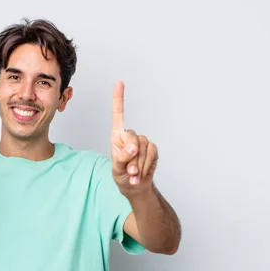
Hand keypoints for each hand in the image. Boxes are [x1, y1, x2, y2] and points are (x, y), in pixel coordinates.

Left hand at [110, 81, 158, 196]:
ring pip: (143, 147)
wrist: (136, 187)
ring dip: (138, 164)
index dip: (118, 98)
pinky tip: (141, 173)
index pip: (118, 115)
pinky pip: (152, 153)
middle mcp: (130, 136)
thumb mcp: (116, 169)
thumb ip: (122, 158)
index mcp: (117, 137)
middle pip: (133, 136)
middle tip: (129, 170)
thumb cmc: (122, 176)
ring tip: (133, 174)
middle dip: (131, 155)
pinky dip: (146, 165)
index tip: (119, 82)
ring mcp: (143, 142)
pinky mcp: (153, 149)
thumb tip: (133, 148)